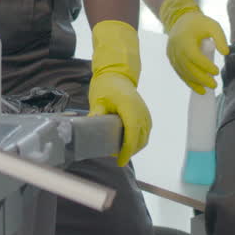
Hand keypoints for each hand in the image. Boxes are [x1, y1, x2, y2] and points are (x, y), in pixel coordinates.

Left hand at [88, 20, 152, 165]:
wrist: (117, 74)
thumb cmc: (106, 86)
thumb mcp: (98, 101)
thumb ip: (96, 116)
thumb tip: (88, 132)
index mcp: (130, 107)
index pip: (132, 135)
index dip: (127, 151)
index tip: (119, 160)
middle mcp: (141, 112)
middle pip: (140, 139)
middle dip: (129, 151)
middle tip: (116, 157)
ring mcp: (145, 113)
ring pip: (144, 138)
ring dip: (134, 147)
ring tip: (120, 152)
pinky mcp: (145, 115)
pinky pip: (145, 132)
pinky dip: (138, 141)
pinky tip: (127, 144)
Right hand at [160, 0, 229, 92]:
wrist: (180, 20)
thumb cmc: (199, 23)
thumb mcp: (213, 26)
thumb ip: (220, 38)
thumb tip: (225, 53)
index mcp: (185, 40)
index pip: (195, 57)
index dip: (206, 67)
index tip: (216, 71)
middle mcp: (176, 49)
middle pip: (189, 68)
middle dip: (202, 79)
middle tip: (214, 85)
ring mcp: (172, 55)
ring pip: (183, 73)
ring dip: (195, 83)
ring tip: (207, 89)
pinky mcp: (171, 58)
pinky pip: (179, 72)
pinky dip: (188, 81)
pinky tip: (197, 88)